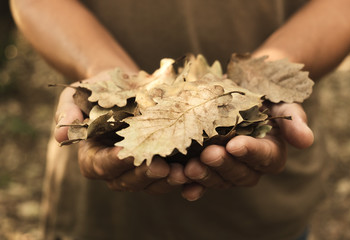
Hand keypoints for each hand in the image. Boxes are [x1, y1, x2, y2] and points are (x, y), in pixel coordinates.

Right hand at [53, 71, 188, 193]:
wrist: (123, 85)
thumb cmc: (96, 91)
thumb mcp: (75, 97)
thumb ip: (68, 115)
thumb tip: (59, 135)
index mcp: (93, 156)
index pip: (100, 166)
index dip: (113, 162)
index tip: (126, 153)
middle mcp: (116, 168)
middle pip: (127, 180)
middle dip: (144, 175)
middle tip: (161, 167)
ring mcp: (139, 167)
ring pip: (151, 183)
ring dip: (167, 181)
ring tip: (183, 172)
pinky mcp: (160, 161)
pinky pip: (170, 174)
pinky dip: (182, 174)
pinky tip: (195, 169)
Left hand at [182, 103, 313, 199]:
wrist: (239, 87)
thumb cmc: (263, 93)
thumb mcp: (281, 100)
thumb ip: (294, 119)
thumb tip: (306, 141)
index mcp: (270, 152)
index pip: (265, 157)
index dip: (250, 153)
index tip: (235, 144)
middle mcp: (249, 165)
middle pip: (240, 174)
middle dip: (223, 165)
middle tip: (208, 154)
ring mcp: (226, 167)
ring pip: (218, 179)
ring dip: (203, 177)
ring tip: (187, 169)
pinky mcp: (206, 165)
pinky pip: (199, 180)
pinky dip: (189, 183)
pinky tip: (177, 180)